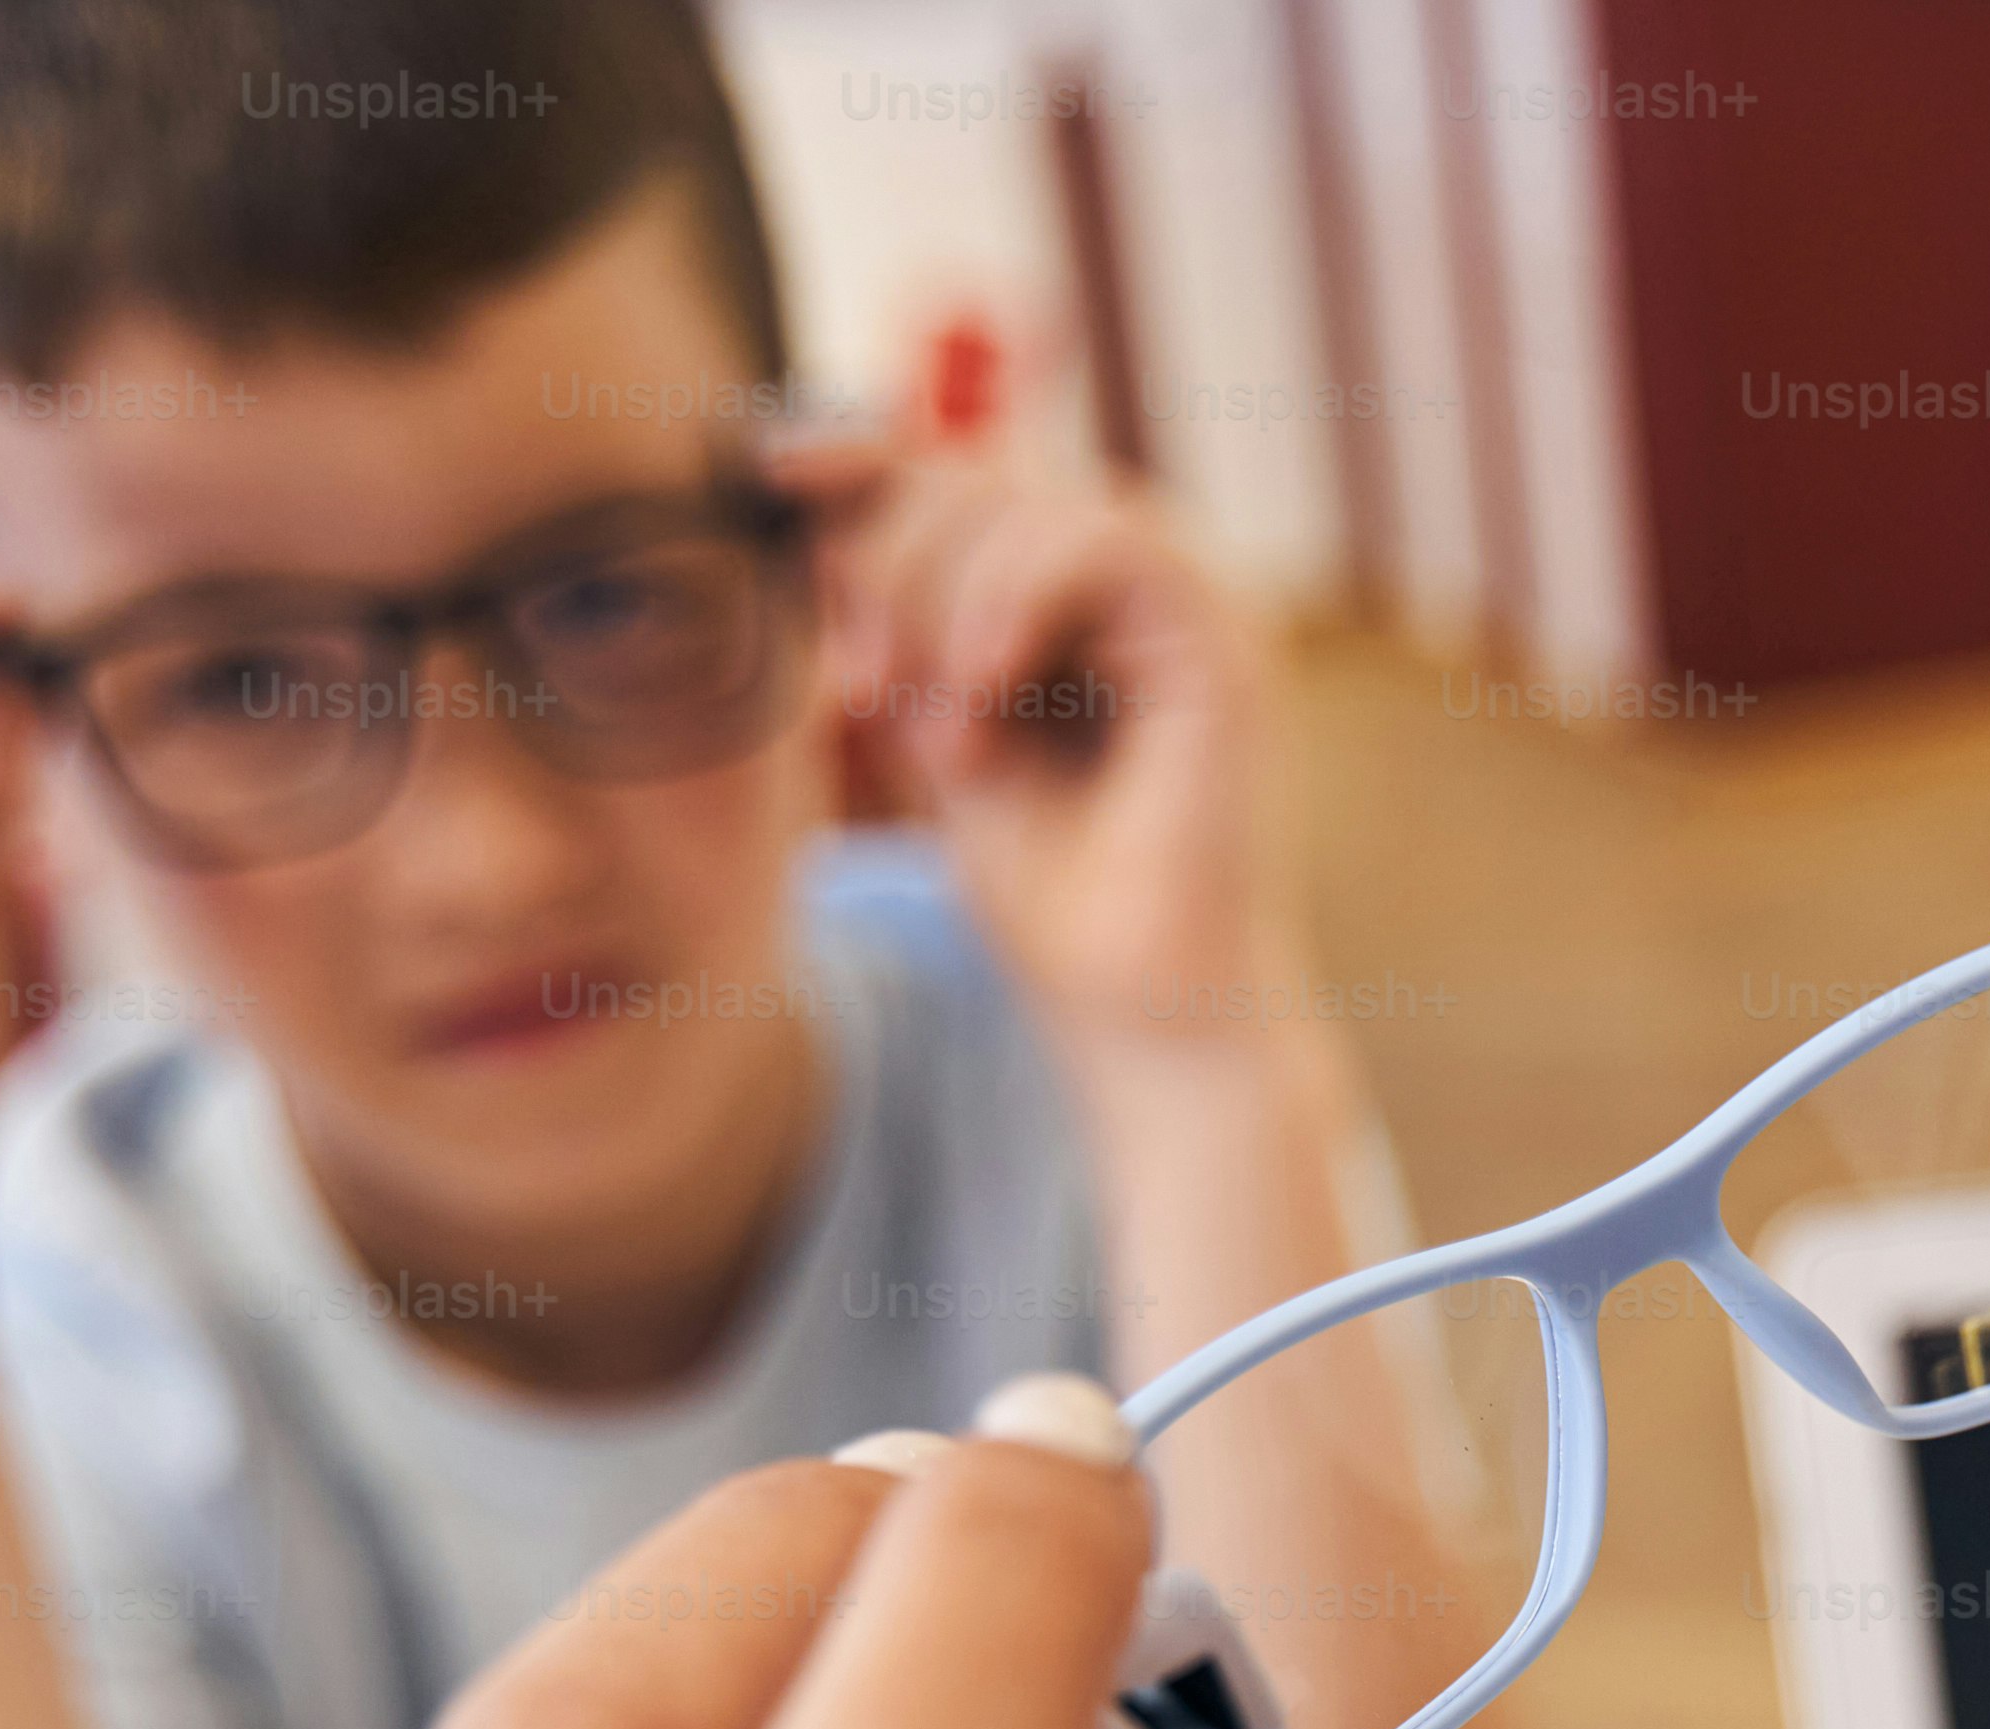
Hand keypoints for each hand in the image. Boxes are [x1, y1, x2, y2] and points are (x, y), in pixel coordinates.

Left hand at [775, 434, 1300, 1051]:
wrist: (1138, 1012)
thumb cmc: (1049, 898)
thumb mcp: (930, 731)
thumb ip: (892, 627)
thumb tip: (805, 515)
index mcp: (1075, 596)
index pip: (959, 475)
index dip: (862, 455)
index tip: (766, 468)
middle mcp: (1138, 583)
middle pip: (981, 474)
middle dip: (888, 560)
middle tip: (859, 688)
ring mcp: (1189, 602)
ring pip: (1034, 497)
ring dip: (945, 599)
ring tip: (936, 737)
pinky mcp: (1223, 637)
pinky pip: (1108, 539)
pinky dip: (1021, 597)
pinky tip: (984, 689)